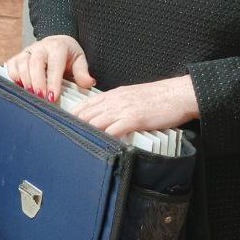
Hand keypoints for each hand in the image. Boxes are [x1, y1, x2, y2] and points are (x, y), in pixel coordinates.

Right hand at [4, 35, 94, 102]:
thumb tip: (88, 83)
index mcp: (58, 47)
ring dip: (25, 81)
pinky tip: (19, 87)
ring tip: (30, 95)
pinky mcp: (18, 56)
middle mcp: (41, 47)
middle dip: (37, 82)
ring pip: (22, 63)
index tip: (53, 97)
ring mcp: (28, 51)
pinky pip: (11, 65)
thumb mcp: (79, 60)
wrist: (56, 43)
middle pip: (35, 63)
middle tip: (40, 97)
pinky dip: (13, 76)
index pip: (55, 64)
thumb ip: (82, 72)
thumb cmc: (67, 55)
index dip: (53, 81)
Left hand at [69, 75, 198, 138]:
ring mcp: (123, 109)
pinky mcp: (134, 118)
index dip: (71, 115)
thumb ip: (119, 106)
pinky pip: (113, 129)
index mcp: (114, 95)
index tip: (61, 125)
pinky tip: (97, 145)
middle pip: (85, 113)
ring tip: (71, 145)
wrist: (179, 93)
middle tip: (61, 138)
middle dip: (71, 126)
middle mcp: (115, 100)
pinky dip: (103, 138)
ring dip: (83, 133)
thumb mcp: (133, 97)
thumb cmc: (160, 98)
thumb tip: (108, 118)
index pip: (86, 104)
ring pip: (95, 121)